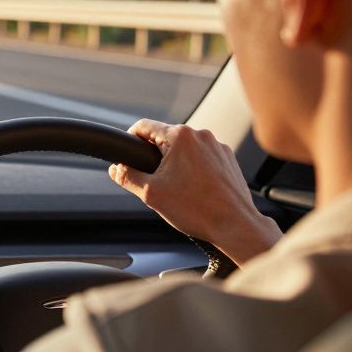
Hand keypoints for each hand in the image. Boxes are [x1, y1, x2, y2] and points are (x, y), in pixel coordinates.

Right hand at [109, 120, 280, 264]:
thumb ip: (128, 177)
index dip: (130, 139)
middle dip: (156, 156)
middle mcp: (200, 135)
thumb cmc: (196, 209)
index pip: (144, 126)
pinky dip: (194, 169)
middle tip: (154, 181)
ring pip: (185, 148)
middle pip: (165, 138)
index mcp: (179, 137)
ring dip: (176, 163)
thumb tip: (116, 169)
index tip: (128, 154)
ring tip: (178, 189)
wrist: (235, 225)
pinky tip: (195, 190)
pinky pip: (203, 157)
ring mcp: (217, 146)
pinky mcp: (228, 158)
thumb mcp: (150, 194)